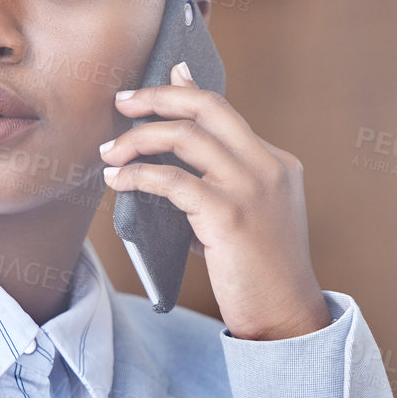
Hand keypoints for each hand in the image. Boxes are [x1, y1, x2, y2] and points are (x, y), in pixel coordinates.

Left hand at [100, 61, 330, 340]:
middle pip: (208, 107)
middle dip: (158, 97)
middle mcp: (268, 167)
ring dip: (139, 139)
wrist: (286, 317)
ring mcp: (251, 188)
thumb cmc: (259, 273)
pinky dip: (139, 176)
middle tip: (123, 102)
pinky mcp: (229, 216)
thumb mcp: (246, 216)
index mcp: (276, 163)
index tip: (156, 80)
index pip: (224, 111)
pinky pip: (173, 181)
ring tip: (110, 153)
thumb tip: (174, 163)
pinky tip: (119, 181)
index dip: (186, 91)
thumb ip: (218, 184)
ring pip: (187, 138)